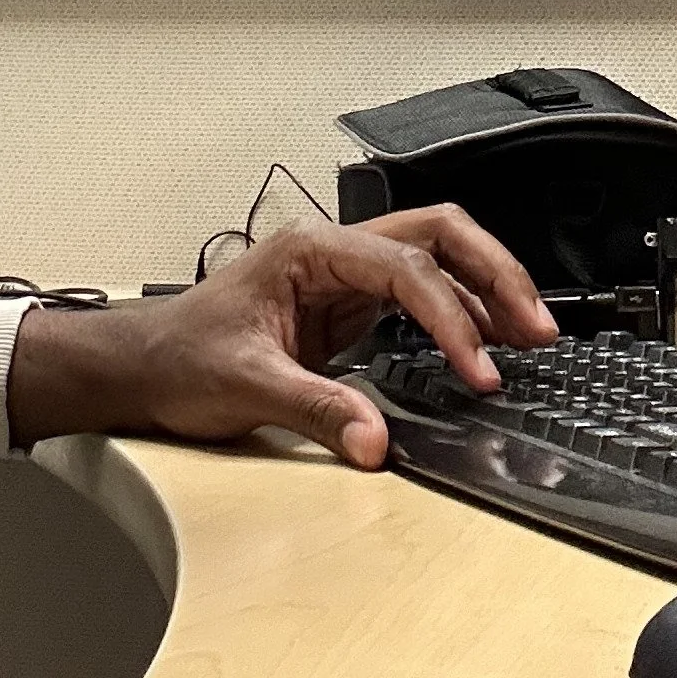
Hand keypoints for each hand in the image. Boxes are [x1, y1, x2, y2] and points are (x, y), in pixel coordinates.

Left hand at [4, 205, 557, 468]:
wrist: (140, 367)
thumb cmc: (177, 358)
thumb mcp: (247, 387)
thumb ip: (318, 411)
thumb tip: (375, 441)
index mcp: (312, 252)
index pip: (407, 269)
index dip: (451, 317)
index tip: (479, 367)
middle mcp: (334, 253)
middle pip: (438, 236)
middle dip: (494, 274)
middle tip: (536, 326)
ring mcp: (343, 277)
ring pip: (436, 259)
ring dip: (485, 290)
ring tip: (530, 334)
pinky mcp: (348, 308)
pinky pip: (420, 296)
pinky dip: (459, 316)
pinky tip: (482, 347)